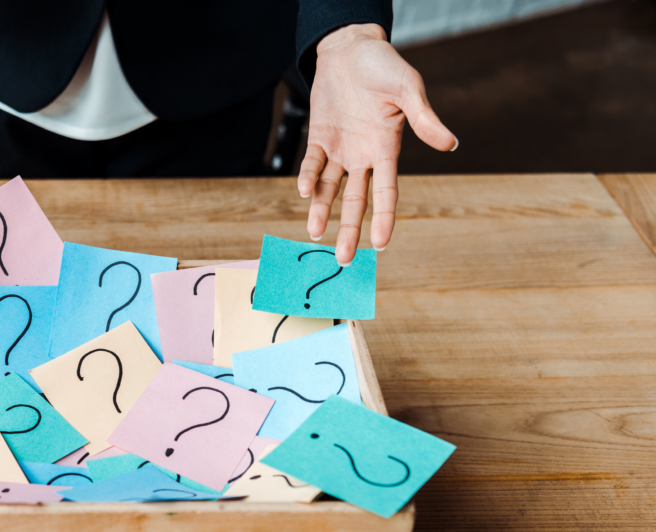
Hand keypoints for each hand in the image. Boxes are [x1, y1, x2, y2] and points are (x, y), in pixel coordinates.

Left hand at [298, 24, 456, 264]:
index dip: (384, 218)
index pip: (387, 193)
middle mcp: (363, 156)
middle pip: (356, 201)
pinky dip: (308, 177)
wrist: (351, 48)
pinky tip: (306, 191)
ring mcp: (340, 149)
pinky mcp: (319, 138)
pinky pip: (312, 163)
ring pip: (330, 189)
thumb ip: (424, 118)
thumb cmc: (384, 66)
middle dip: (349, 229)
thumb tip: (450, 144)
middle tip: (344, 259)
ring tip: (316, 234)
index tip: (381, 244)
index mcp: (387, 150)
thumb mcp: (408, 89)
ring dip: (322, 211)